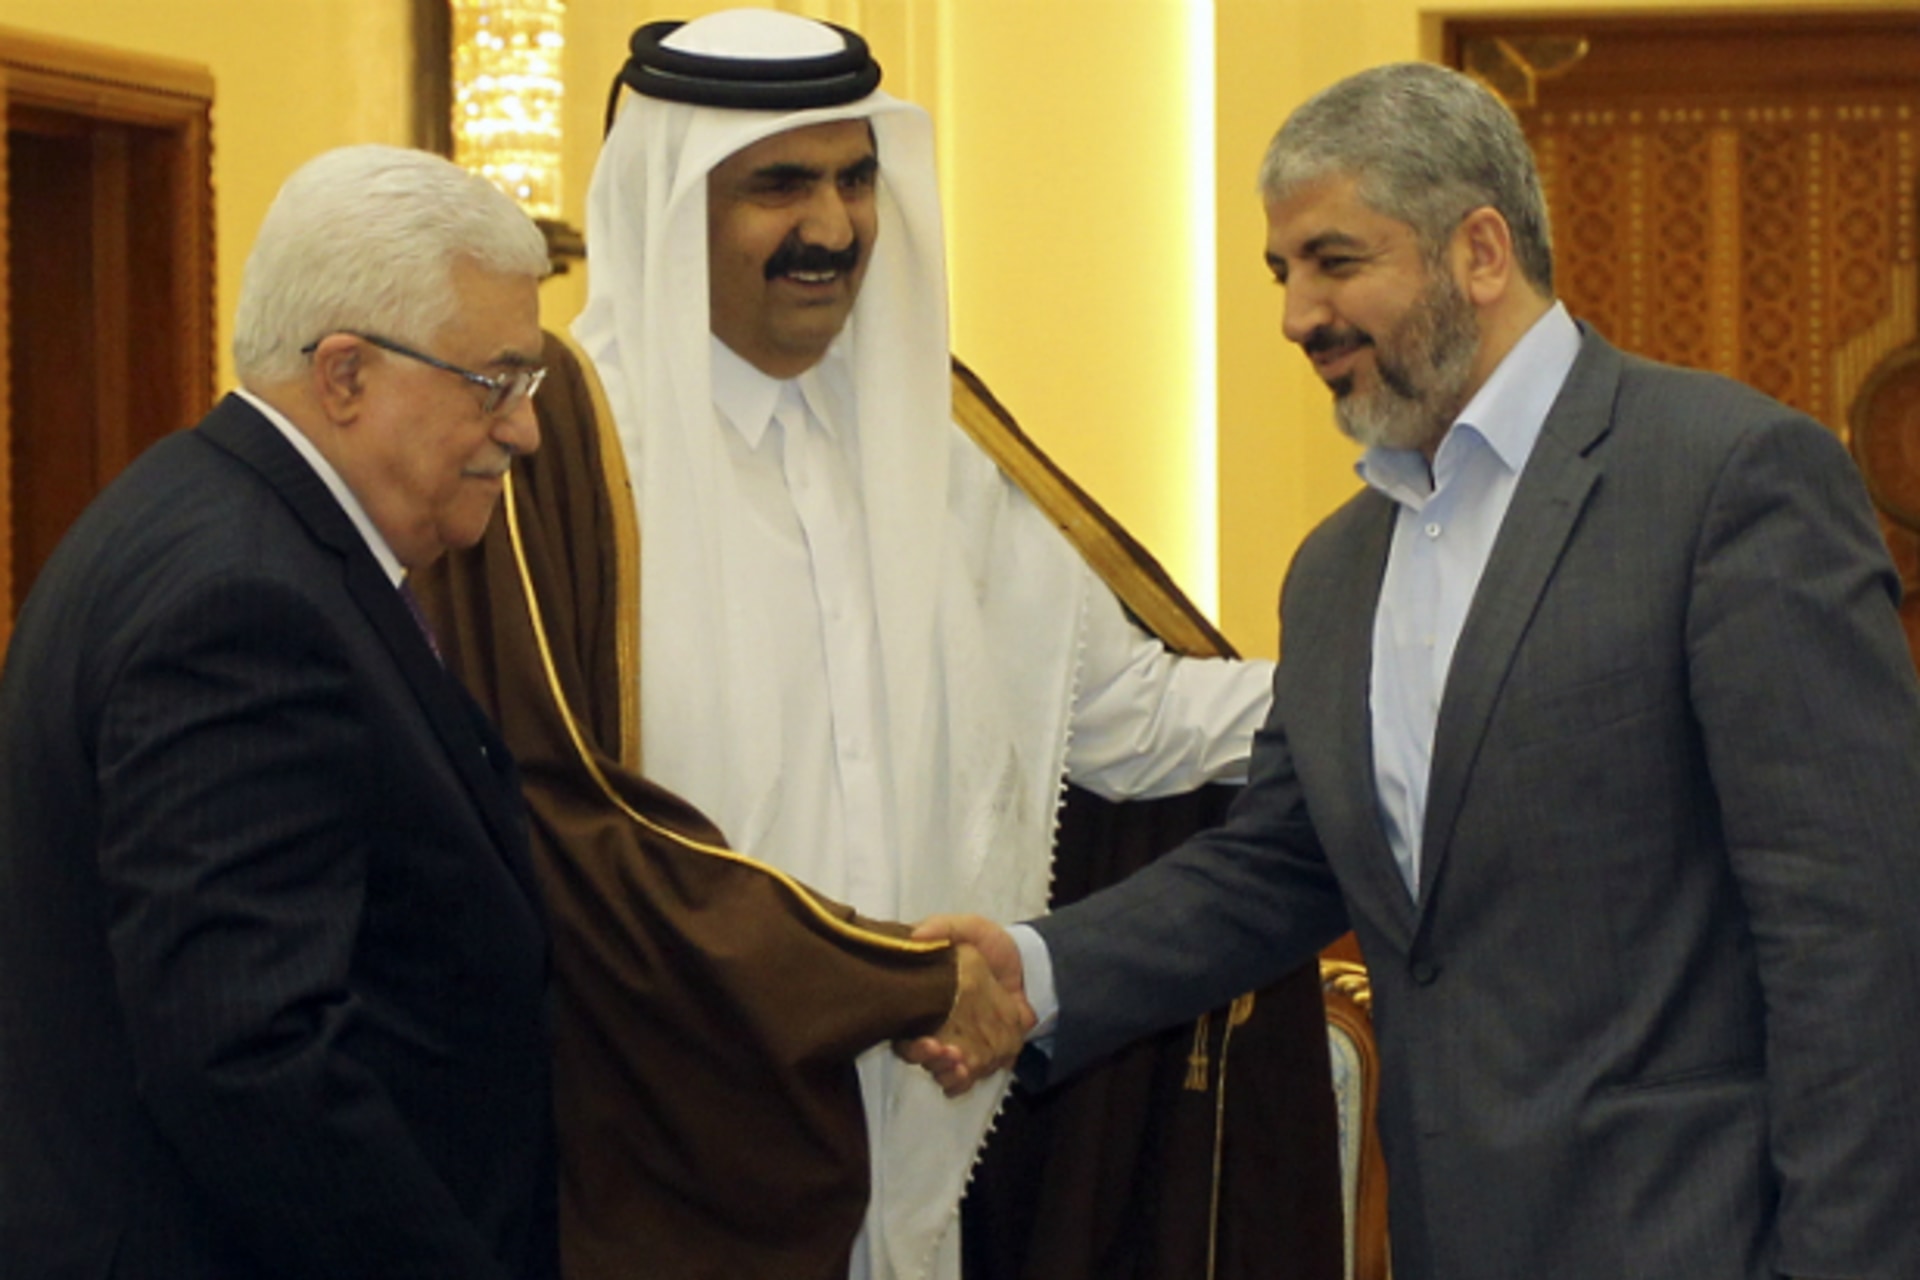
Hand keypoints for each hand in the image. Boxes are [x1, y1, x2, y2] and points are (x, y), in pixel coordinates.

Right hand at [893, 914, 1032, 1096]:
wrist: (1031, 968)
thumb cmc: (993, 949)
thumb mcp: (970, 929)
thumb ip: (943, 927)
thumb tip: (914, 936)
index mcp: (925, 1001)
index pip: (902, 1026)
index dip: (908, 1038)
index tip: (923, 1039)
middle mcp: (935, 1027)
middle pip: (918, 1054)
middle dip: (927, 1058)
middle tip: (941, 1052)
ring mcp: (958, 1045)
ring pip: (940, 1072)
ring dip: (945, 1073)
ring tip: (959, 1064)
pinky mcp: (981, 1057)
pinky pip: (966, 1079)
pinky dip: (963, 1082)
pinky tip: (970, 1073)